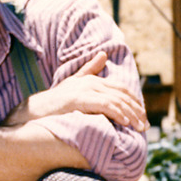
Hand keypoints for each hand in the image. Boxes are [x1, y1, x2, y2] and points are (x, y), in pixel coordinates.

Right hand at [24, 51, 147, 131]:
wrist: (35, 111)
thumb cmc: (55, 102)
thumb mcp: (74, 84)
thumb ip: (89, 70)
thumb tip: (103, 54)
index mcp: (92, 80)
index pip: (121, 89)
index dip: (134, 101)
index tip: (142, 115)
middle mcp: (91, 82)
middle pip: (122, 95)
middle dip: (136, 110)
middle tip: (145, 126)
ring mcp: (85, 90)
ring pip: (116, 101)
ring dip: (131, 115)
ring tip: (139, 127)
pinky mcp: (80, 100)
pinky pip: (105, 106)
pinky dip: (117, 113)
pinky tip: (125, 122)